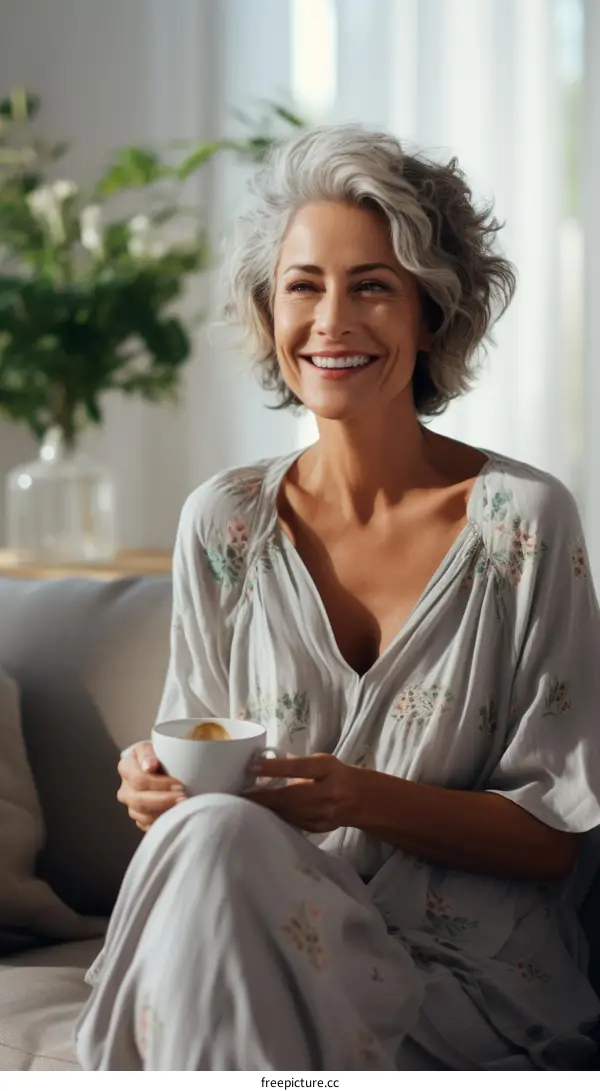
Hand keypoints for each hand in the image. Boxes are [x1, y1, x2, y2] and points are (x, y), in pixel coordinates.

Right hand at [117, 741, 186, 831]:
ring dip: (163, 813)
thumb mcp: (155, 746)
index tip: (180, 785)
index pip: (139, 779)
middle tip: (184, 798)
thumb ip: (149, 753)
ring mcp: (131, 805)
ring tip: (182, 808)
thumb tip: (149, 766)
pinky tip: (174, 817)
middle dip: (163, 801)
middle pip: (139, 801)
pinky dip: (161, 823)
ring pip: (142, 816)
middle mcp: (125, 788)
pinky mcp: (139, 818)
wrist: (162, 766)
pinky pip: (147, 826)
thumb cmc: (161, 754)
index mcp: (126, 767)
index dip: (160, 784)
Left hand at [245, 753, 361, 832]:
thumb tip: (264, 762)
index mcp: (328, 769)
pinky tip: (267, 813)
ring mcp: (325, 813)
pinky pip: (294, 822)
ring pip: (289, 813)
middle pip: (291, 797)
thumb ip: (297, 763)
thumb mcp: (322, 761)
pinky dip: (279, 817)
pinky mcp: (320, 827)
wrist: (361, 799)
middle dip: (263, 797)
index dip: (275, 768)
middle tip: (240, 795)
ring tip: (248, 804)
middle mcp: (328, 792)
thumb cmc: (336, 774)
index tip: (251, 767)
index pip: (299, 767)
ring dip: (268, 809)